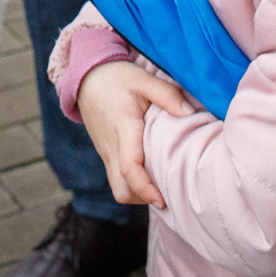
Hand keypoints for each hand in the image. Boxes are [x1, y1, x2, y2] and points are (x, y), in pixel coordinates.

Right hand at [75, 61, 196, 209]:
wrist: (85, 77)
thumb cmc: (116, 77)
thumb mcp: (143, 78)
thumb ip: (167, 95)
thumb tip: (190, 114)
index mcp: (122, 128)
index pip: (129, 167)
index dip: (145, 188)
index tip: (162, 199)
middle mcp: (111, 147)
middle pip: (121, 189)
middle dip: (143, 198)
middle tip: (167, 192)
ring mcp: (106, 153)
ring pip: (118, 188)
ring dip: (137, 193)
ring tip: (160, 185)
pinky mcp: (106, 154)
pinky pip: (117, 179)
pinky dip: (132, 185)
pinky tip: (150, 175)